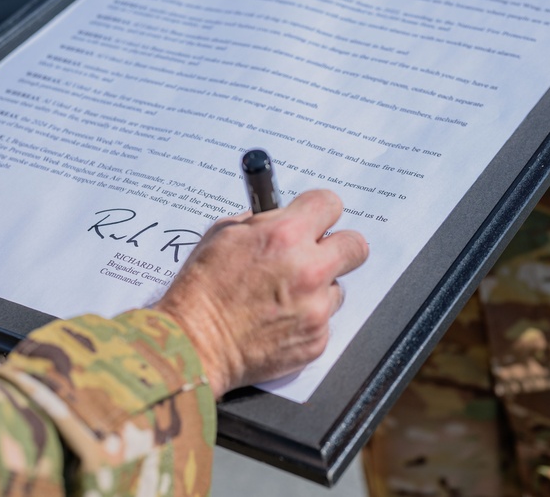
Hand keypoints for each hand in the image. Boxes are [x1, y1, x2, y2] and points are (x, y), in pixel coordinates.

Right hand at [154, 190, 367, 397]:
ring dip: (318, 288)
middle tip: (318, 255)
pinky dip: (306, 319)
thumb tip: (282, 216)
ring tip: (283, 297)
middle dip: (338, 247)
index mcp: (285, 235)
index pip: (330, 204)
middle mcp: (309, 269)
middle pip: (355, 246)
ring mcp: (316, 308)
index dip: (320, 212)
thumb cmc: (201, 289)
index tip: (315, 220)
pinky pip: (323, 320)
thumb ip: (262, 222)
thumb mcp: (223, 234)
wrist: (193, 344)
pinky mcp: (317, 339)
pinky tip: (278, 321)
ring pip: (337, 287)